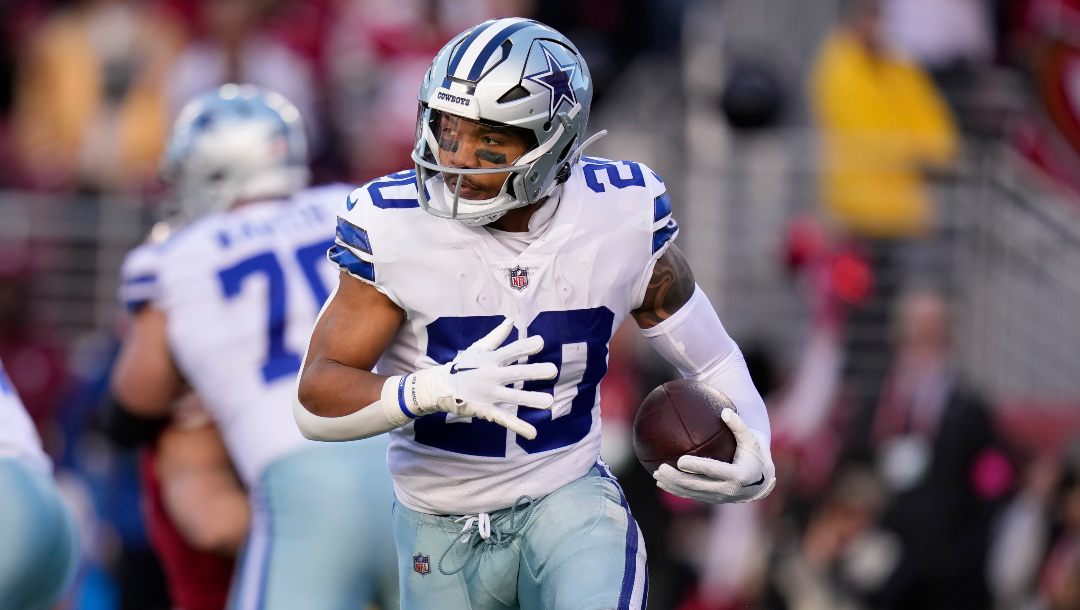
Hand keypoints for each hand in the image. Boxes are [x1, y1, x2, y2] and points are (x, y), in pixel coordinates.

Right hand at [393, 320, 557, 438]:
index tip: (540, 343)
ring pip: (513, 397)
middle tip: (552, 370)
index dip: (524, 347)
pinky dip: (518, 426)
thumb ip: (496, 336)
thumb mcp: (477, 349)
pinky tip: (533, 434)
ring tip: (549, 402)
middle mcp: (491, 376)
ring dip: (531, 399)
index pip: (510, 351)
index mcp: (490, 360)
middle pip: (515, 373)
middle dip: (533, 372)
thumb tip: (511, 320)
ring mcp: (489, 394)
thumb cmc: (462, 366)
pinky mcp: (487, 410)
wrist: (440, 388)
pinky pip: (505, 419)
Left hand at [653, 408, 775, 503]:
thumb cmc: (754, 453)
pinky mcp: (712, 500)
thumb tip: (724, 411)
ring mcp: (719, 497)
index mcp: (738, 475)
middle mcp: (728, 490)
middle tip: (661, 468)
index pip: (713, 470)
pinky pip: (691, 495)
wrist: (761, 480)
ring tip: (656, 475)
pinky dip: (676, 490)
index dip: (697, 467)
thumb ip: (738, 425)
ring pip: (692, 492)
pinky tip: (662, 483)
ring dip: (673, 485)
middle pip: (697, 485)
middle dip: (677, 478)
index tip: (681, 460)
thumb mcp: (751, 438)